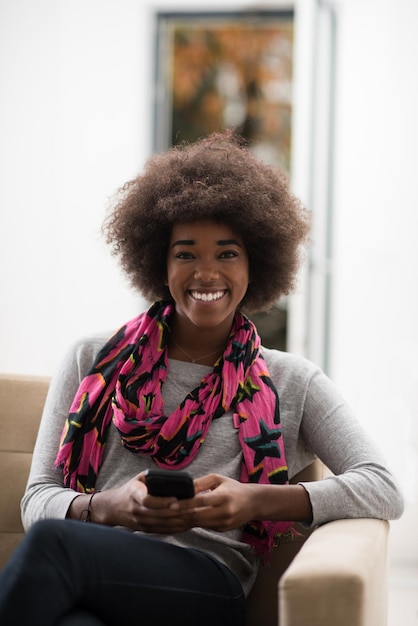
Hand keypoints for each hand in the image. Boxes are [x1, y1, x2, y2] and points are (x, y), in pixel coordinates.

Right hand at [70, 472, 197, 533]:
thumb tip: (173, 478)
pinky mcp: (145, 530)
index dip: (162, 501)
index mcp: (134, 494)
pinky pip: (162, 530)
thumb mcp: (139, 478)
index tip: (176, 499)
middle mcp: (136, 510)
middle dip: (176, 512)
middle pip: (158, 514)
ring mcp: (140, 522)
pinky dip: (175, 528)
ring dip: (178, 521)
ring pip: (162, 524)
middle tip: (192, 508)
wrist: (114, 508)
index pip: (148, 500)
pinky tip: (186, 525)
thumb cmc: (131, 489)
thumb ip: (153, 476)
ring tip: (192, 516)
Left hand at [170, 473, 257, 531]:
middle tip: (165, 513)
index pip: (201, 501)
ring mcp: (224, 523)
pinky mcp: (222, 530)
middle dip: (180, 514)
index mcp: (224, 497)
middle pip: (198, 516)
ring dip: (184, 520)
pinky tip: (182, 520)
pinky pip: (204, 527)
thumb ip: (201, 483)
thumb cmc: (233, 488)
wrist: (253, 503)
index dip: (185, 504)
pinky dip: (193, 523)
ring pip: (199, 524)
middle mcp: (225, 512)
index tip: (171, 505)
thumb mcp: (219, 479)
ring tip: (170, 517)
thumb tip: (184, 487)